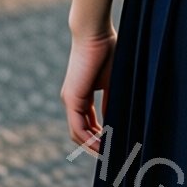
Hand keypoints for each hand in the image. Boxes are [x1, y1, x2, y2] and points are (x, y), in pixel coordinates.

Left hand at [61, 30, 116, 153]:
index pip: (88, 123)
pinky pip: (78, 128)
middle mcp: (72, 99)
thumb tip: (115, 121)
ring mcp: (70, 100)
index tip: (115, 142)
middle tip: (112, 153)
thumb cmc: (107, 50)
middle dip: (96, 145)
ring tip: (110, 152)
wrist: (94, 33)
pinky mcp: (72, 98)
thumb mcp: (112, 82)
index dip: (100, 136)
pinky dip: (90, 139)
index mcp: (81, 95)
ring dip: (93, 146)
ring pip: (78, 133)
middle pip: (81, 132)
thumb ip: (111, 101)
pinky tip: (104, 144)